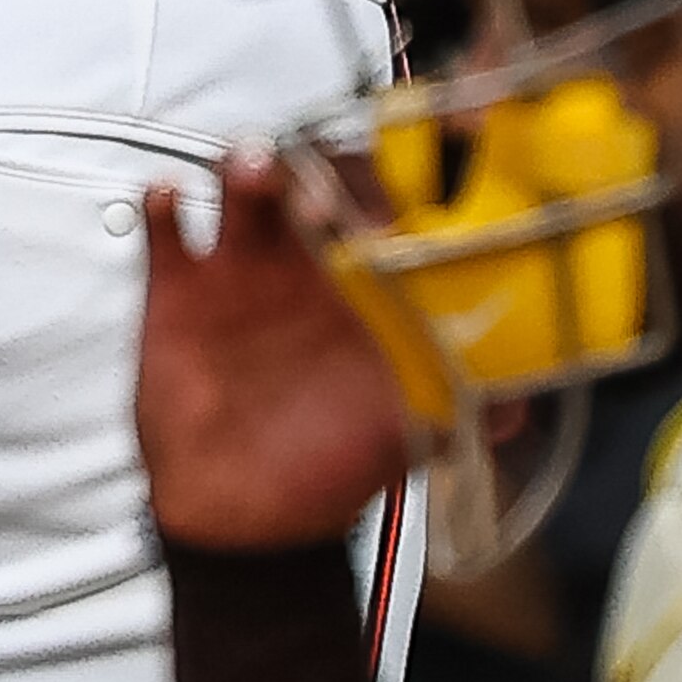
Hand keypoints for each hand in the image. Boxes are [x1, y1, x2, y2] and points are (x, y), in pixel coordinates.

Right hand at [138, 153, 420, 555]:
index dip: (392, 192)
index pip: (384, 202)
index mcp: (365, 282)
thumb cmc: (331, 457)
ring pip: (244, 185)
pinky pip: (168, 233)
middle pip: (313, 175)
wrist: (250, 513)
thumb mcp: (402, 434)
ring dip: (249, 167)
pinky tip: (172, 204)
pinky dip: (166, 209)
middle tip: (323, 197)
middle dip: (318, 170)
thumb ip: (453, 412)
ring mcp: (243, 267)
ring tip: (253, 175)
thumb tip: (515, 412)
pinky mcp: (180, 292)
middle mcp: (308, 259)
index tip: (395, 211)